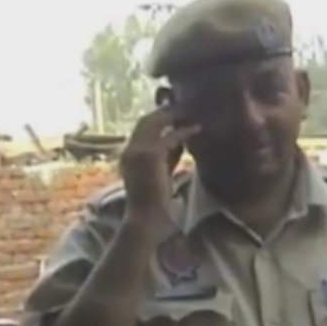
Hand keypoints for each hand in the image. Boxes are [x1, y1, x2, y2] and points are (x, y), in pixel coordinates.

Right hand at [118, 107, 199, 221]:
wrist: (146, 221)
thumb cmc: (155, 204)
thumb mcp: (162, 174)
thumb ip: (168, 156)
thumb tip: (180, 140)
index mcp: (129, 154)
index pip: (142, 129)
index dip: (159, 118)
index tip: (176, 112)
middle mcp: (129, 150)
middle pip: (146, 121)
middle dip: (165, 111)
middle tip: (185, 105)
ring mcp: (136, 151)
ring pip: (155, 123)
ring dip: (174, 115)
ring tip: (192, 110)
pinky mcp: (149, 156)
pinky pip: (169, 137)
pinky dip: (184, 132)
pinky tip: (197, 128)